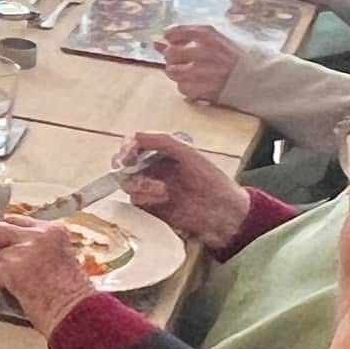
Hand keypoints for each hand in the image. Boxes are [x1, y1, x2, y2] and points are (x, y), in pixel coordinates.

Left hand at [0, 219, 94, 334]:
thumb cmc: (75, 298)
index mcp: (54, 230)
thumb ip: (39, 249)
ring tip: (5, 286)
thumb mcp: (62, 259)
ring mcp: (24, 250)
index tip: (3, 249)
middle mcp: (39, 235)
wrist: (81, 316)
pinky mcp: (12, 269)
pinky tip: (5, 294)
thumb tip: (12, 248)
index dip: (7, 238)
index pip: (17, 221)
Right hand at [115, 131, 248, 248]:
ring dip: (139, 183)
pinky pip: (135, 199)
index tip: (128, 155)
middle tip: (128, 169)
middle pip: (124, 163)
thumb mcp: (189, 153)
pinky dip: (145, 197)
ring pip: (127, 182)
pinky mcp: (152, 207)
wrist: (225, 213)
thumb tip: (135, 135)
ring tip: (160, 189)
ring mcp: (152, 188)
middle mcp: (154, 168)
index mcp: (163, 153)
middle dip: (125, 166)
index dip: (126, 148)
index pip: (134, 144)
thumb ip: (163, 140)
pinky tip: (162, 198)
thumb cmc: (212, 179)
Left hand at [155, 24, 243, 102]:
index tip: (175, 43)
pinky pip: (182, 88)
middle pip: (169, 53)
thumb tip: (156, 43)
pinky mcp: (203, 89)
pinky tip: (198, 84)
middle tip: (184, 61)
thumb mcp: (215, 39)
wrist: (258, 77)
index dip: (171, 39)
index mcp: (207, 34)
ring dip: (178, 73)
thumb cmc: (234, 57)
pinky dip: (187, 87)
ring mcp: (202, 71)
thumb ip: (186, 37)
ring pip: (172, 71)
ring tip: (191, 73)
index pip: (172, 32)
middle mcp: (203, 51)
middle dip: (173, 58)